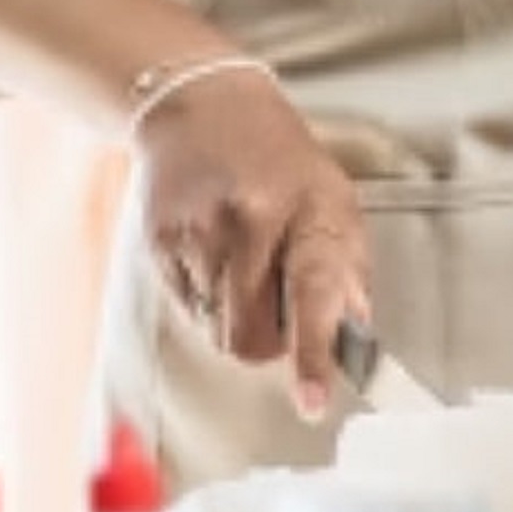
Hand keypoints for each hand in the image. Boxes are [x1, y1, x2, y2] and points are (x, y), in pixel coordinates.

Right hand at [133, 66, 371, 418]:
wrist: (201, 108)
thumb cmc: (280, 164)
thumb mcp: (333, 204)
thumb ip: (346, 278)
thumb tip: (353, 349)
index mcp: (306, 211)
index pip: (314, 294)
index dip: (312, 354)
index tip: (311, 403)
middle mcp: (248, 221)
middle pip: (250, 337)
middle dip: (268, 341)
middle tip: (276, 301)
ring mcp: (197, 233)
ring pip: (216, 332)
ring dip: (234, 318)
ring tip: (241, 263)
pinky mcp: (159, 243)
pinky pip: (187, 311)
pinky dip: (205, 300)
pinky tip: (211, 253)